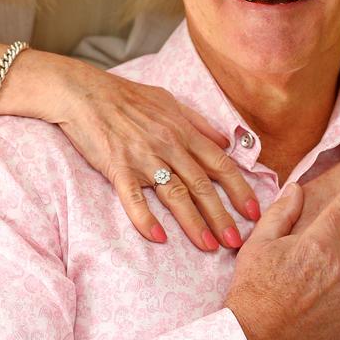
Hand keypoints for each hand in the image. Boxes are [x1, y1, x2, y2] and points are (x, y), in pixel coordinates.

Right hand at [52, 58, 259, 251]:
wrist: (85, 92)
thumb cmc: (127, 96)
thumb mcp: (168, 101)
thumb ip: (198, 122)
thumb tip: (225, 142)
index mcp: (182, 130)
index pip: (219, 163)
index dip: (239, 189)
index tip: (253, 211)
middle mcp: (168, 144)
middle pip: (202, 185)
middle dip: (222, 215)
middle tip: (237, 242)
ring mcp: (143, 157)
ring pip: (174, 194)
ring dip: (194, 223)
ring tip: (209, 246)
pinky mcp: (117, 167)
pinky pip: (134, 198)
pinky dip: (146, 219)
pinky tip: (158, 238)